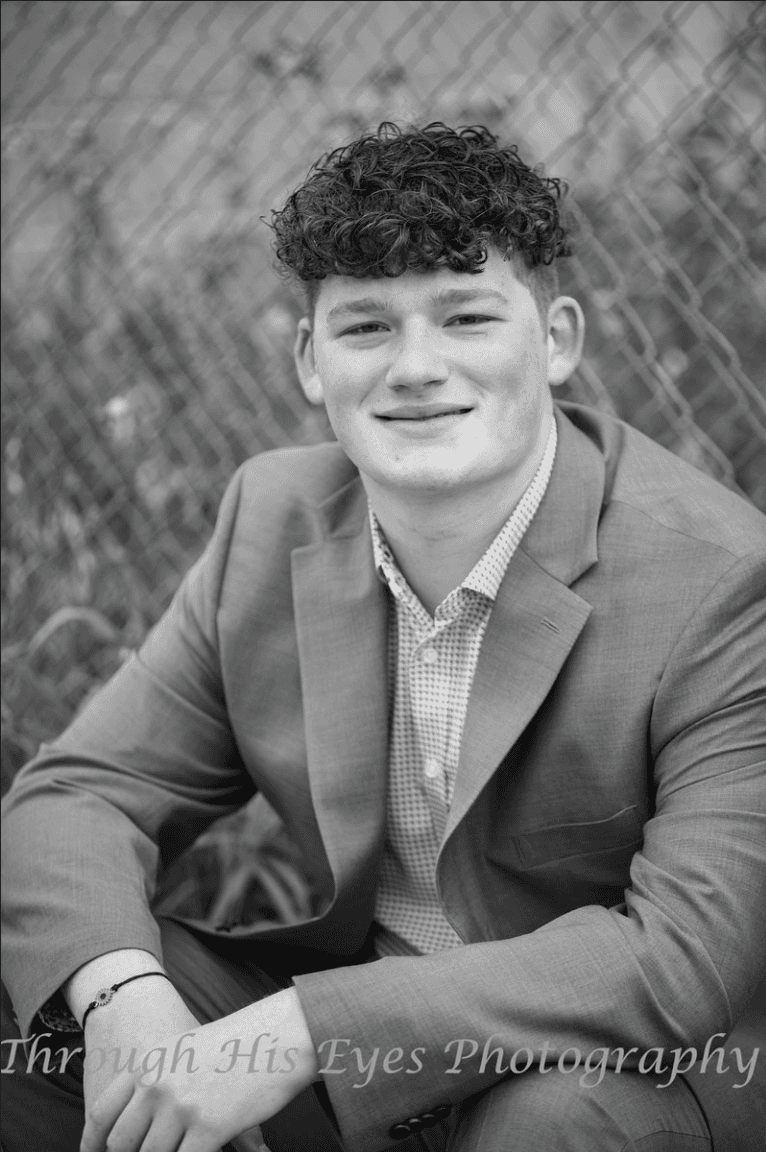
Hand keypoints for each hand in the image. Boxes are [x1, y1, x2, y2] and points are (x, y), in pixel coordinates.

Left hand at [80, 986, 317, 1151]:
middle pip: (122, 1145)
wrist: (278, 1036)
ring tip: (179, 1148)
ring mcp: (180, 1109)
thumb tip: (136, 1119)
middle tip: (150, 1151)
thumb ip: (154, 1082)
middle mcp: (157, 1087)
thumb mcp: (184, 1051)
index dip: (94, 1144)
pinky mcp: (208, 1129)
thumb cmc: (235, 1044)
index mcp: (147, 1065)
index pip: (101, 1115)